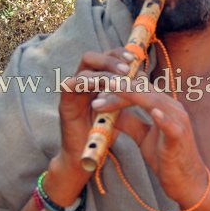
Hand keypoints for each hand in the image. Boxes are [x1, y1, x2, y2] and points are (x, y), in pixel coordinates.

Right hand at [48, 49, 134, 198]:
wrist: (86, 155)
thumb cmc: (104, 130)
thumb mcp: (119, 107)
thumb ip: (126, 92)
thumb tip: (144, 76)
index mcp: (95, 80)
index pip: (105, 57)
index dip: (120, 55)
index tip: (136, 60)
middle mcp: (81, 82)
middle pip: (92, 57)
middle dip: (111, 60)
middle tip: (127, 69)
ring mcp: (72, 92)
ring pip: (84, 70)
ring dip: (103, 71)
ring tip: (119, 79)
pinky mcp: (65, 104)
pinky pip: (69, 85)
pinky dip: (84, 82)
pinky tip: (98, 85)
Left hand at [91, 78, 209, 206]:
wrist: (186, 182)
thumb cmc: (166, 158)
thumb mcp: (143, 137)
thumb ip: (130, 122)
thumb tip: (110, 113)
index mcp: (164, 106)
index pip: (140, 88)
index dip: (121, 84)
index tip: (100, 86)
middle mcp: (173, 108)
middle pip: (145, 90)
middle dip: (121, 86)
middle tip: (100, 85)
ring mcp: (179, 121)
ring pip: (154, 101)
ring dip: (131, 95)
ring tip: (113, 90)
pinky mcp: (180, 137)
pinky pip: (171, 125)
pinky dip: (163, 118)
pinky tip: (154, 112)